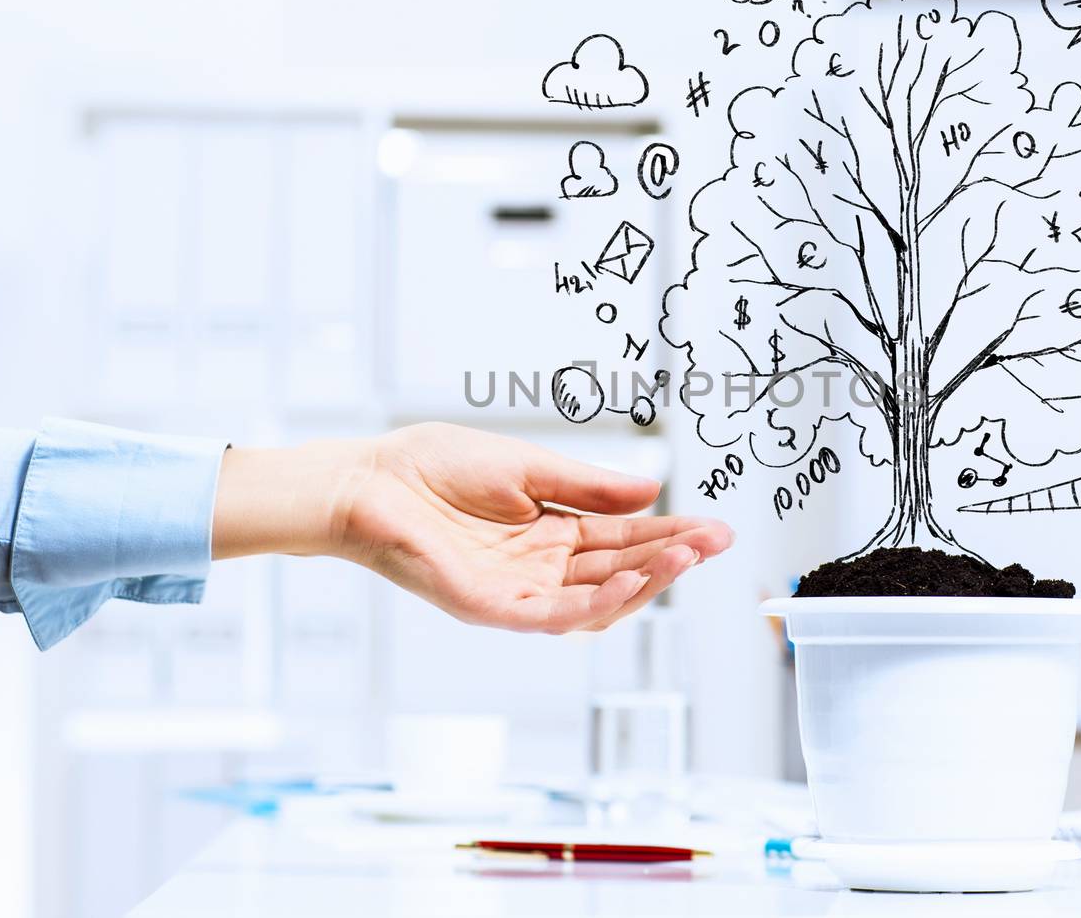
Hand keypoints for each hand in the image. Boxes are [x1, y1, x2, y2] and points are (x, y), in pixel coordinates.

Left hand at [211, 422, 732, 633]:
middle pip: (618, 571)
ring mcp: (515, 591)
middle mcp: (538, 568)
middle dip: (669, 559)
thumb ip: (586, 485)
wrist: (366, 480)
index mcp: (549, 533)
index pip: (622, 538)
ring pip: (593, 602)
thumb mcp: (526, 466)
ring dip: (642, 584)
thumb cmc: (431, 467)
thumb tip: (651, 487)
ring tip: (684, 559)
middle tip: (715, 542)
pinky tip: (627, 585)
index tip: (714, 527)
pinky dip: (591, 604)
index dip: (669, 534)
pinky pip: (549, 615)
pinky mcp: (487, 606)